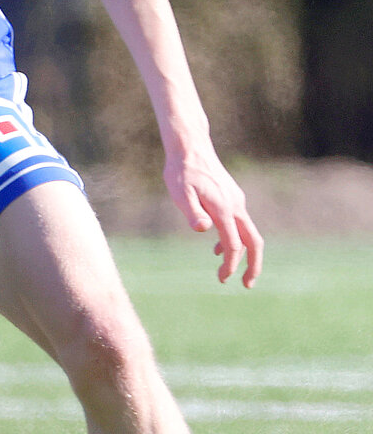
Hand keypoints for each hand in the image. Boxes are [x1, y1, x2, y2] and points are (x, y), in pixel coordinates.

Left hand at [164, 148, 262, 287]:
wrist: (190, 148)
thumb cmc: (181, 172)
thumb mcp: (180, 193)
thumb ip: (192, 212)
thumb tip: (203, 229)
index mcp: (224, 209)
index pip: (234, 244)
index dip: (231, 264)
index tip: (223, 279)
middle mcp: (236, 206)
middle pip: (254, 241)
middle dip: (253, 265)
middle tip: (247, 285)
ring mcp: (236, 201)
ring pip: (248, 233)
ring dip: (243, 253)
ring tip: (228, 271)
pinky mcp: (232, 198)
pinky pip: (239, 224)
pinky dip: (234, 239)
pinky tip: (216, 247)